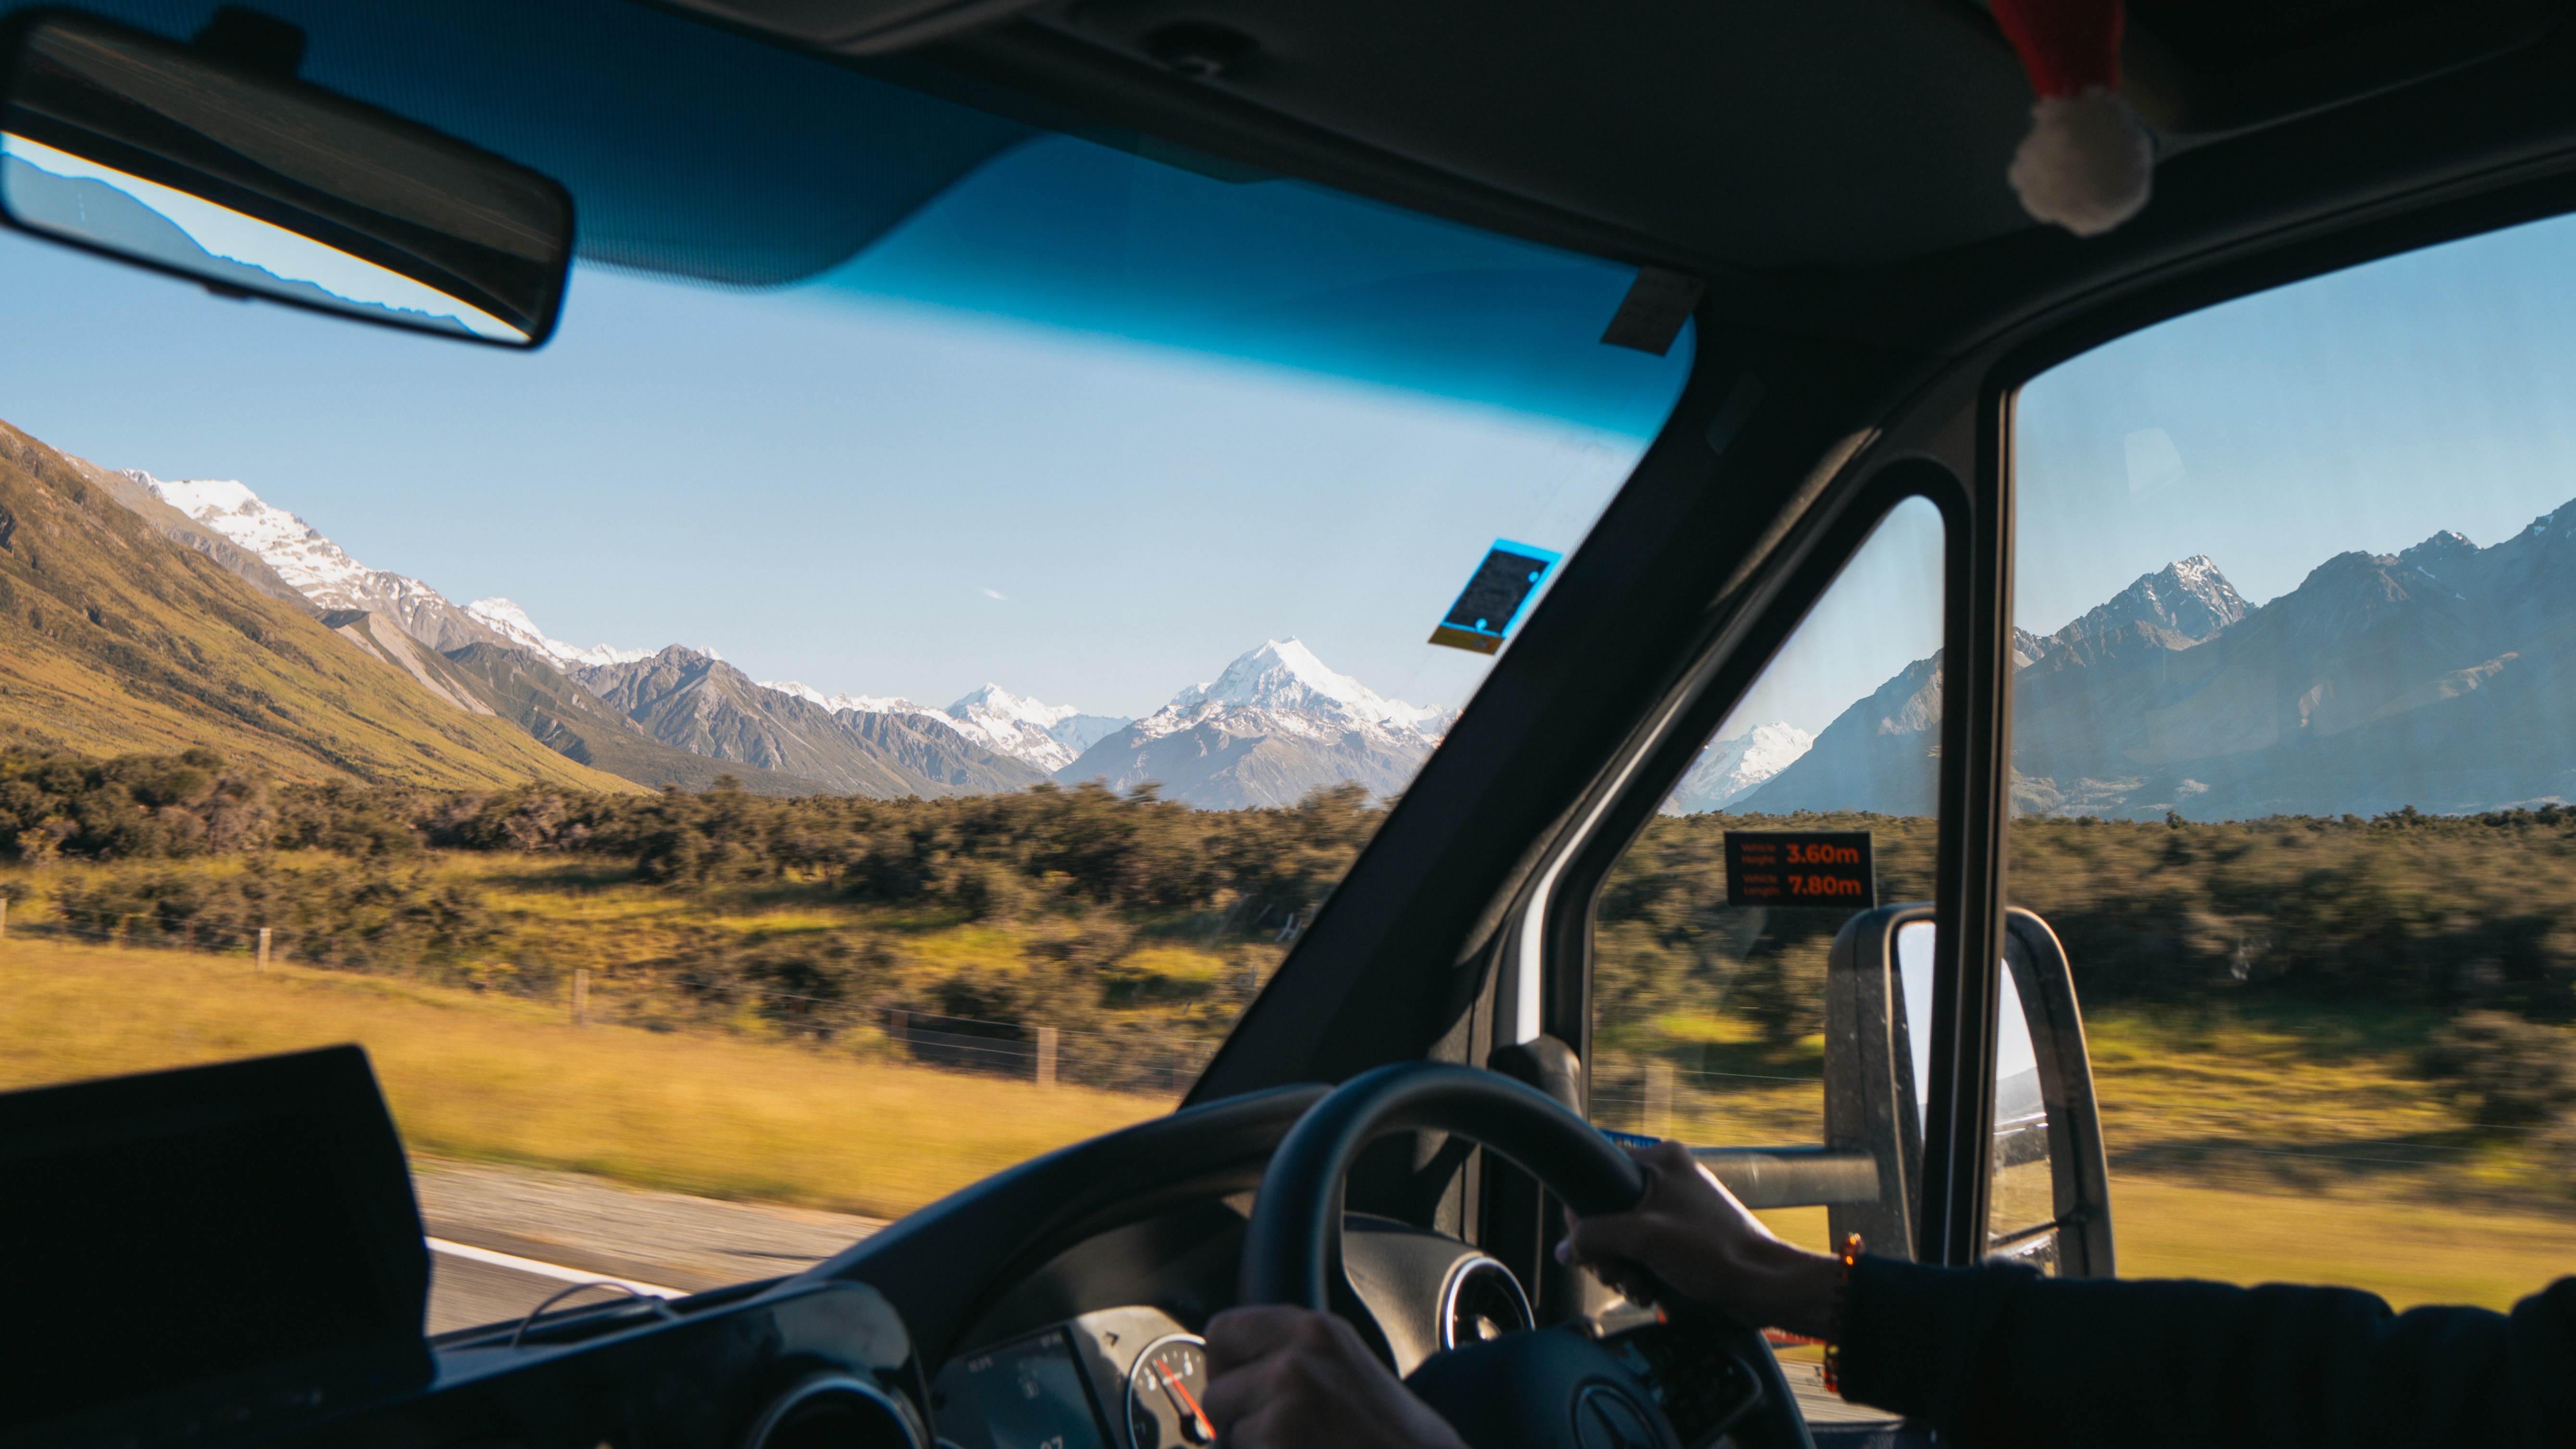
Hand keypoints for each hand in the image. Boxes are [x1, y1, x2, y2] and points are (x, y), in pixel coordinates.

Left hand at [1202, 1305, 1468, 1448]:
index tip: (1244, 1388)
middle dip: (1238, 1420)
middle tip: (1284, 1433)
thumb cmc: (1393, 1434)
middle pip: (1217, 1393)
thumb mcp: (1345, 1366)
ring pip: (1225, 1436)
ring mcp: (1285, 1411)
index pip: (1222, 1332)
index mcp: (1314, 1330)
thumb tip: (1231, 1368)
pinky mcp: (1275, 1447)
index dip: (1227, 1368)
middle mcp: (1295, 1362)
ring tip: (1303, 1448)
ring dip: (1253, 1448)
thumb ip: (1291, 1354)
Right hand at [1556, 1140, 1843, 1337]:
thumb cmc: (1715, 1252)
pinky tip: (1649, 1291)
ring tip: (1637, 1286)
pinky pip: (1646, 1252)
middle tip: (1615, 1273)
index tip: (1587, 1246)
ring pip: (1625, 1237)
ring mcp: (1678, 1210)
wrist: (1762, 1285)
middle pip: (1608, 1213)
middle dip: (1607, 1251)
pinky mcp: (1685, 1238)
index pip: (1597, 1176)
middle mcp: (1669, 1179)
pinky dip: (1642, 1273)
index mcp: (1661, 1160)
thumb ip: (1595, 1237)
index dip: (1584, 1217)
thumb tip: (1566, 1248)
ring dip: (1624, 1268)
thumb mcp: (1643, 1238)